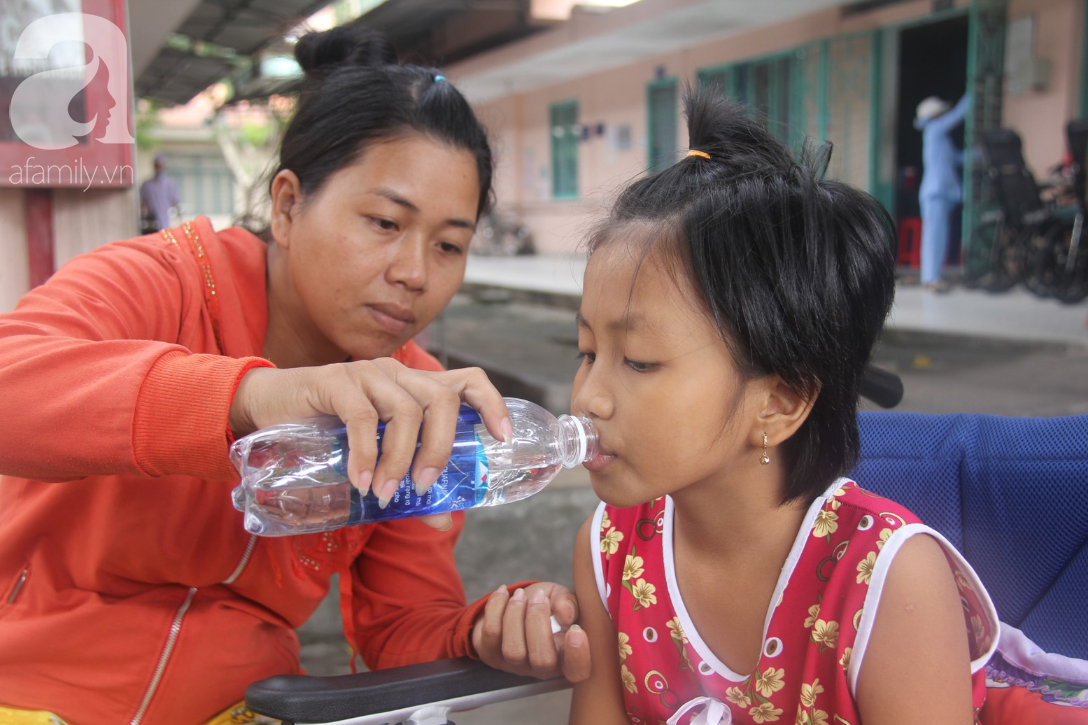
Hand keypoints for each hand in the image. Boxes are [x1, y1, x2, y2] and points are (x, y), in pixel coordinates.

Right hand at [230, 359, 511, 529]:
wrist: (267, 408)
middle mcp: (398, 374)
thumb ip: (408, 484)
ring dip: (400, 460)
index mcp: (416, 387)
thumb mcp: (375, 459)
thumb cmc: (328, 432)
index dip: (492, 404)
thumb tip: (442, 520)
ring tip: (385, 494)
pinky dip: (366, 454)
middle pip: (442, 400)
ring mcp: (368, 374)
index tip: (501, 437)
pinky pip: (362, 418)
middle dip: (440, 449)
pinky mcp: (335, 381)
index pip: (468, 380)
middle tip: (423, 488)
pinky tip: (361, 482)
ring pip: (405, 411)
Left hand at [472, 582, 590, 682]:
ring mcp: (513, 665)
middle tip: (540, 597)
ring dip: (516, 614)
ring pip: (513, 650)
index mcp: (566, 657)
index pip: (577, 672)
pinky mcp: (490, 654)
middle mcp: (540, 668)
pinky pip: (491, 634)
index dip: (578, 656)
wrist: (516, 603)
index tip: (574, 629)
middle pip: (542, 661)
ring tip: (520, 594)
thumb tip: (566, 615)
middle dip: (539, 622)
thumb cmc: (546, 604)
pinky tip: (503, 593)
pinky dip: (496, 608)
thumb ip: (569, 603)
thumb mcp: (562, 597)